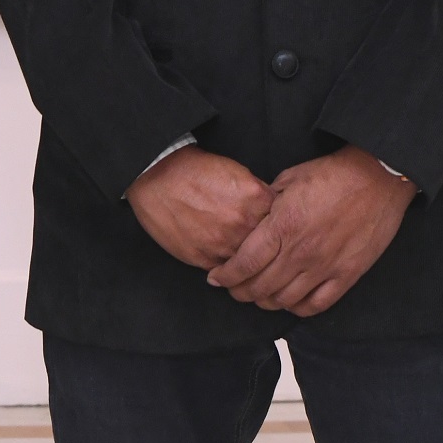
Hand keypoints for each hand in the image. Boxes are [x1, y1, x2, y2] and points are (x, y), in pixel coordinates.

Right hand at [129, 146, 272, 268]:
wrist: (157, 178)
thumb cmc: (196, 170)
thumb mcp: (238, 172)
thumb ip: (259, 194)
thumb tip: (272, 210)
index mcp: (256, 199)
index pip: (284, 220)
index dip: (282, 223)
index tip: (279, 226)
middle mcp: (243, 225)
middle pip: (270, 245)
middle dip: (269, 245)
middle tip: (264, 244)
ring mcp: (224, 245)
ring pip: (250, 263)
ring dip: (249, 259)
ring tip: (242, 251)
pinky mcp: (205, 259)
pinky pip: (227, 272)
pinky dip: (229, 267)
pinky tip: (225, 256)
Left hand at [209, 147, 415, 316]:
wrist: (377, 177)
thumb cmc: (332, 174)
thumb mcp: (289, 179)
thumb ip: (267, 204)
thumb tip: (251, 219)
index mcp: (282, 226)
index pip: (244, 264)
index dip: (225, 276)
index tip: (215, 279)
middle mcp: (300, 252)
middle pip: (259, 287)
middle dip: (240, 292)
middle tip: (233, 289)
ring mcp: (324, 266)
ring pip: (284, 301)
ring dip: (265, 302)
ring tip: (259, 296)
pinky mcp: (347, 275)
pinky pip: (316, 305)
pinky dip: (297, 308)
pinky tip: (290, 301)